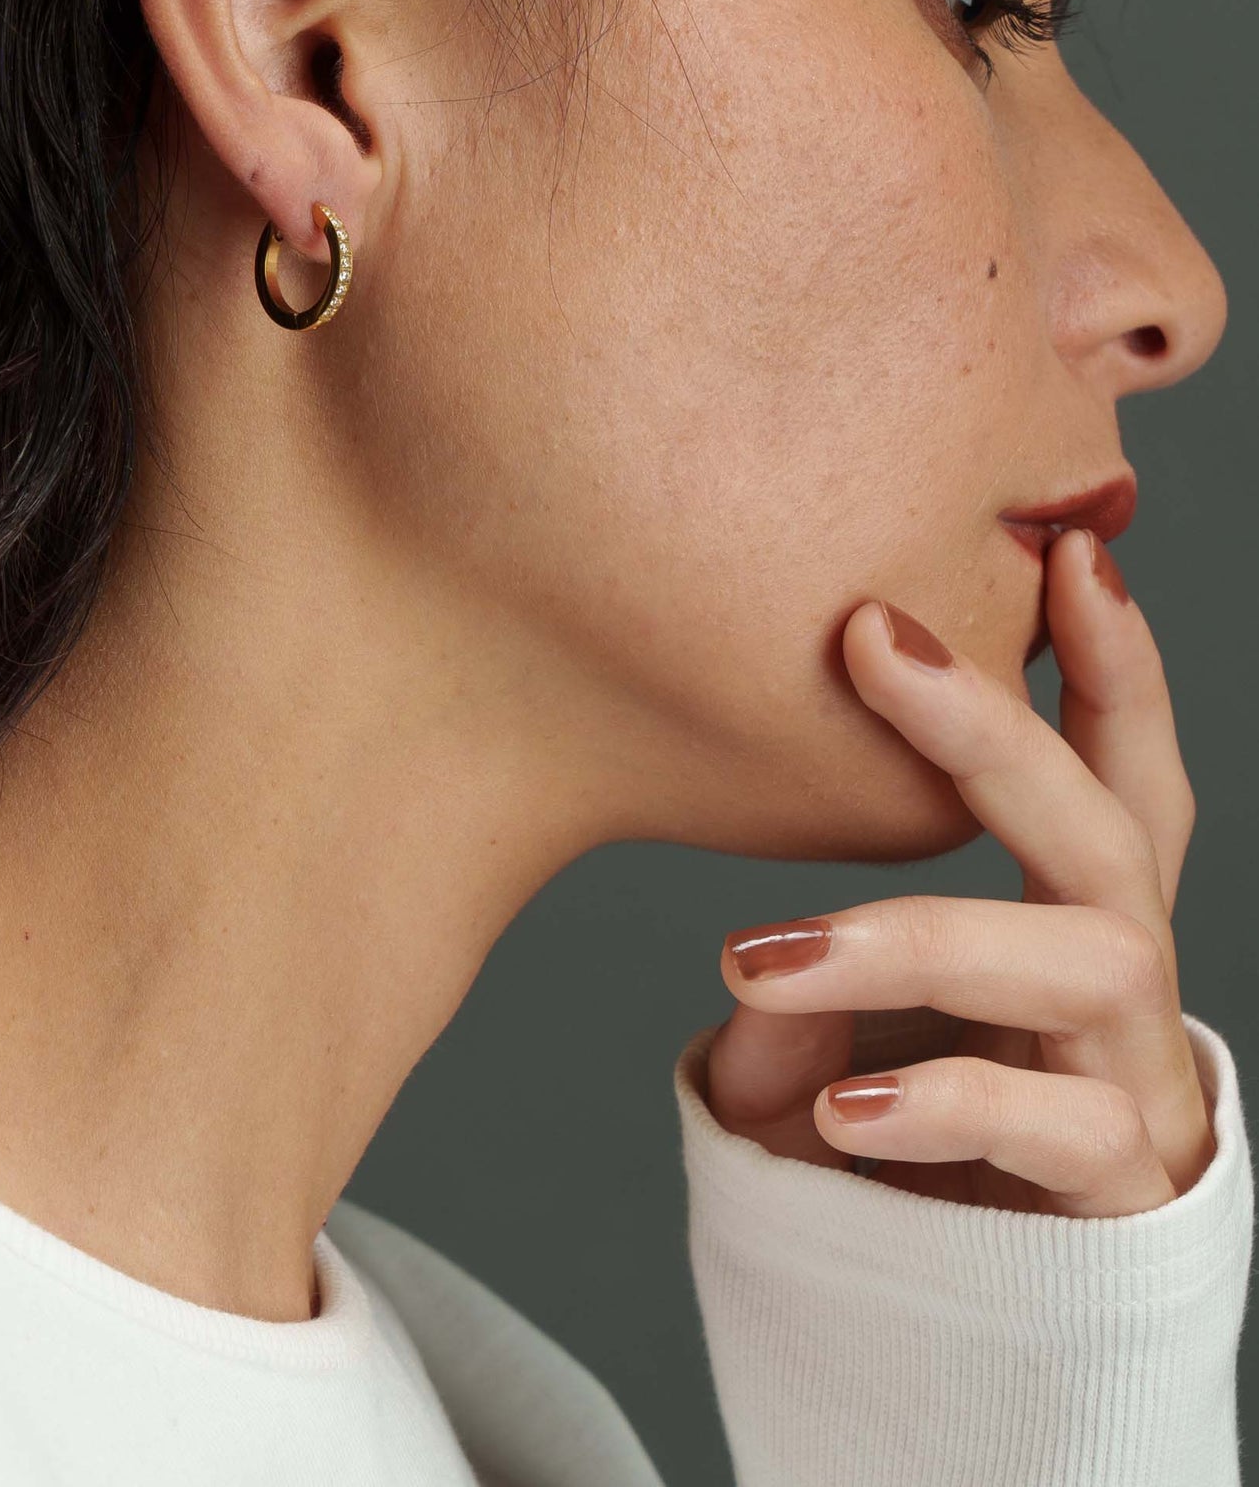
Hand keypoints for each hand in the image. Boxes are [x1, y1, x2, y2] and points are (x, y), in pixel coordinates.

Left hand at [703, 525, 1214, 1216]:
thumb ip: (802, 993)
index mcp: (1077, 920)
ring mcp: (1136, 1088)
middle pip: (1109, 828)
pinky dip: (946, 1102)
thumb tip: (760, 982)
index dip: (1116, 663)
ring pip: (1083, 962)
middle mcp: (1125, 985)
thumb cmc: (911, 1147)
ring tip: (763, 954)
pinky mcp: (1121, 1201)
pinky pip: (1056, 1131)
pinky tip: (843, 1109)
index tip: (1073, 550)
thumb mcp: (840, 1045)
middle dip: (996, 722)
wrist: (975, 1346)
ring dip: (918, 933)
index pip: (1120, 772)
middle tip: (872, 636)